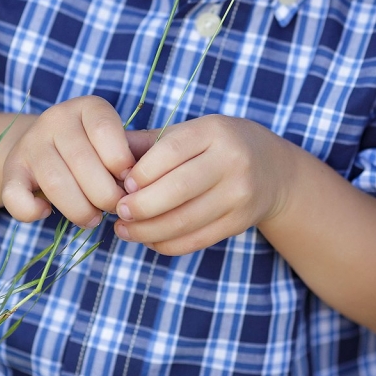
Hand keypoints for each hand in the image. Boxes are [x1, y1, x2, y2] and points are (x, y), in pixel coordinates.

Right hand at [1, 96, 149, 227]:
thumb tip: (145, 182)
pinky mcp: (11, 170)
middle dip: (105, 194)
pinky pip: (15, 195)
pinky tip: (47, 212)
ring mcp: (30, 143)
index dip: (121, 161)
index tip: (130, 181)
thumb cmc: (94, 150)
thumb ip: (131, 155)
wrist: (45, 147)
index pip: (104, 129)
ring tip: (93, 219)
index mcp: (87, 107)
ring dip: (79, 209)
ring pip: (54, 181)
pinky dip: (32, 211)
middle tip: (116, 208)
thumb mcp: (116, 142)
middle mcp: (55, 118)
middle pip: (82, 161)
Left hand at [113, 115, 291, 254]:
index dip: (142, 172)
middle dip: (141, 206)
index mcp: (215, 131)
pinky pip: (196, 239)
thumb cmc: (216, 146)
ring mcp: (239, 194)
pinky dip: (166, 243)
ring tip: (124, 230)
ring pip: (185, 220)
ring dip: (147, 231)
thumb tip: (102, 157)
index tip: (122, 184)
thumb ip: (148, 143)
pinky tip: (148, 238)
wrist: (272, 170)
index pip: (172, 152)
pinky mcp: (240, 222)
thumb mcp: (190, 133)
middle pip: (178, 189)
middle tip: (118, 212)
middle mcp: (232, 160)